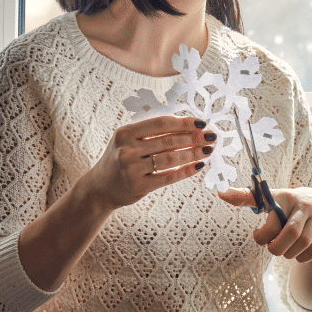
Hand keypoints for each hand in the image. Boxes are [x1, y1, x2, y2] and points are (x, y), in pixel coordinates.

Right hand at [85, 116, 214, 211]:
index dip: (184, 122)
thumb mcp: (128, 141)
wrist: (100, 188)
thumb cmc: (121, 159)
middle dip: (194, 138)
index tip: (202, 123)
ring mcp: (132, 169)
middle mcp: (127, 150)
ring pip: (171, 159)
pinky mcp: (139, 186)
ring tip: (208, 150)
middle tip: (211, 137)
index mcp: (125, 133)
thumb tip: (188, 125)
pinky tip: (199, 166)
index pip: (161, 123)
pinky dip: (186, 171)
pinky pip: (169, 177)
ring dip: (193, 154)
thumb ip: (151, 132)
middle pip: (169, 141)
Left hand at [218, 186, 311, 262]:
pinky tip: (296, 254)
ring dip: (289, 253)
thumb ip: (246, 196)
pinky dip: (302, 257)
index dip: (262, 234)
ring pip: (304, 243)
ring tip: (284, 251)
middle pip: (292, 233)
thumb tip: (220, 192)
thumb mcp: (270, 197)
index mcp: (286, 197)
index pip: (274, 218)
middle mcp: (304, 206)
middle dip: (277, 248)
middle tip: (271, 248)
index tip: (257, 235)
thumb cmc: (288, 203)